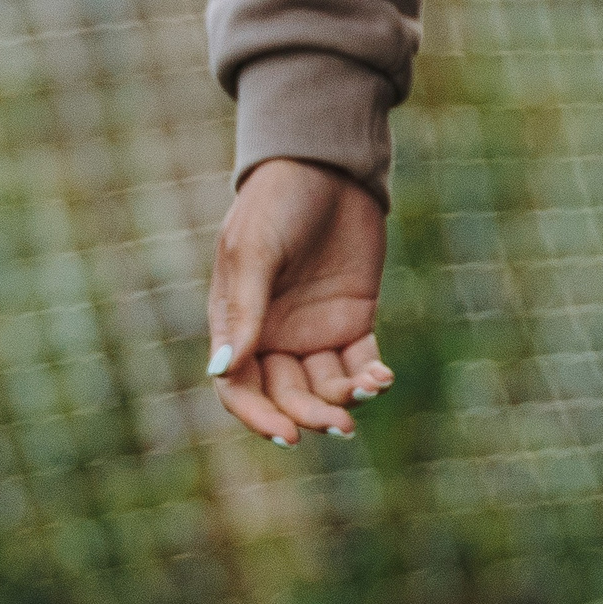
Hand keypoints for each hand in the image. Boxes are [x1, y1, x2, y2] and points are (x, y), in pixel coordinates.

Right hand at [205, 157, 395, 445]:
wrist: (328, 168)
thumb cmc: (276, 203)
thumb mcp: (253, 253)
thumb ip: (242, 311)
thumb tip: (221, 371)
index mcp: (236, 325)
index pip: (238, 388)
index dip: (258, 417)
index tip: (286, 435)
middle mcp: (273, 336)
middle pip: (286, 396)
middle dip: (310, 415)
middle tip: (339, 425)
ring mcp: (314, 331)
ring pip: (325, 388)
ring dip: (344, 400)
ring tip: (368, 390)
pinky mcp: (353, 321)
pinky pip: (359, 364)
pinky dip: (370, 378)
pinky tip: (381, 378)